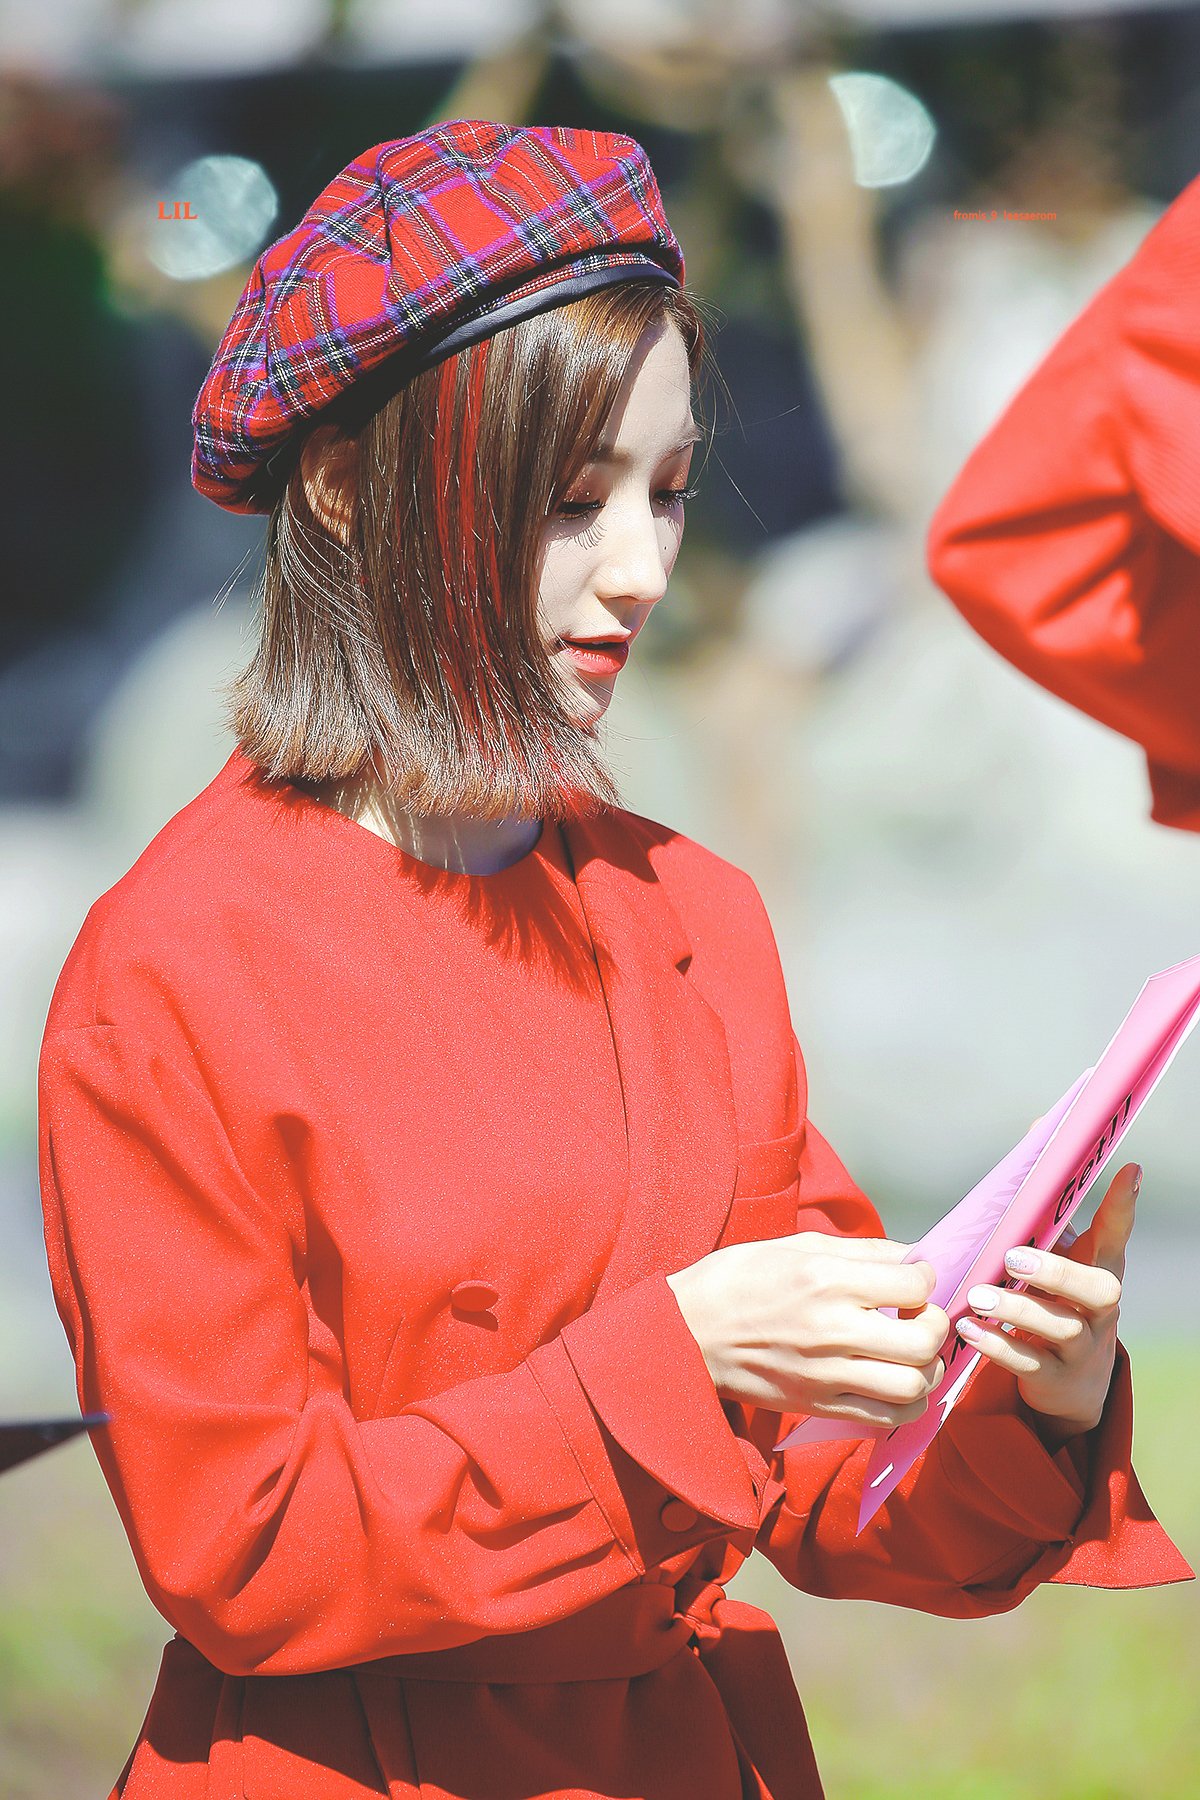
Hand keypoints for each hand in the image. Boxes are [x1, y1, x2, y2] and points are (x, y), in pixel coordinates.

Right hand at [666, 1232, 950, 1429]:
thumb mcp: (795, 1246)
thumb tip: (913, 1256)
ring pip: (913, 1385)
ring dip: (927, 1368)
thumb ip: (860, 1251)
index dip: (925, 1277)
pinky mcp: (818, 1405)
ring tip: (913, 1353)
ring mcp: (825, 1374)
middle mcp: (831, 1329)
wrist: (687, 1331)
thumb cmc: (739, 1279)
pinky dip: (907, 1403)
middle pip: (923, 1340)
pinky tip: (897, 1383)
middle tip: (922, 1316)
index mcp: (825, 1279)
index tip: (915, 1277)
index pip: (912, 1283)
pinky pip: (886, 1417)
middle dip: (936, 1324)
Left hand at [956, 1161, 1138, 1451]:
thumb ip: (1048, 1206)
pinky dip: (997, 1346)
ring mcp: (1081, 1348)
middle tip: (1013, 1257)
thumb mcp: (1059, 1256)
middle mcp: (1100, 1310)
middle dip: (1055, 1272)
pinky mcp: (1055, 1378)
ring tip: (979, 1297)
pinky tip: (968, 1330)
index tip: (1129, 1170)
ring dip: (1016, 1309)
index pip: (1116, 1235)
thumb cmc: (1057, 1301)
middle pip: (1095, 1290)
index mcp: (1101, 1271)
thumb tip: (1037, 1130)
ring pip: (1059, 1328)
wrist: (1071, 1385)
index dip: (1123, 1205)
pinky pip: (1028, 1363)